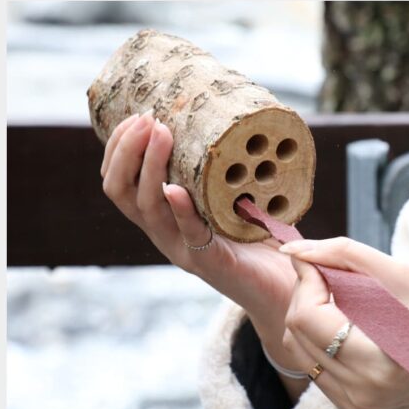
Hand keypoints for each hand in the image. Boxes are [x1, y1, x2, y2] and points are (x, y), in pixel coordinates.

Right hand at [99, 113, 304, 375]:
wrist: (289, 292)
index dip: (119, 147)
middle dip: (128, 150)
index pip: (121, 181)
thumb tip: (221, 120)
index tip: (137, 115)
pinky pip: (189, 235)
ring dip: (150, 168)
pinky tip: (176, 190)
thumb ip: (217, 173)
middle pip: (122, 192)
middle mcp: (166, 234)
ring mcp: (184, 251)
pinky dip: (181, 211)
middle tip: (147, 120)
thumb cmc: (264, 241)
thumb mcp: (232, 198)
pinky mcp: (211, 264)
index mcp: (165, 218)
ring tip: (160, 135)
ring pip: (148, 209)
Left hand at [279, 237, 408, 408]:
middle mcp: (359, 393)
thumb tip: (293, 249)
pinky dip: (321, 340)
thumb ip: (344, 256)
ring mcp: (355, 406)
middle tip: (327, 273)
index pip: (307, 317)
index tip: (314, 258)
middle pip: (296, 334)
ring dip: (310, 318)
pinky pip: (316, 368)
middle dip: (305, 296)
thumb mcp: (403, 277)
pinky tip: (348, 324)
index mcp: (375, 364)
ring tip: (339, 298)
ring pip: (298, 352)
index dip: (305, 280)